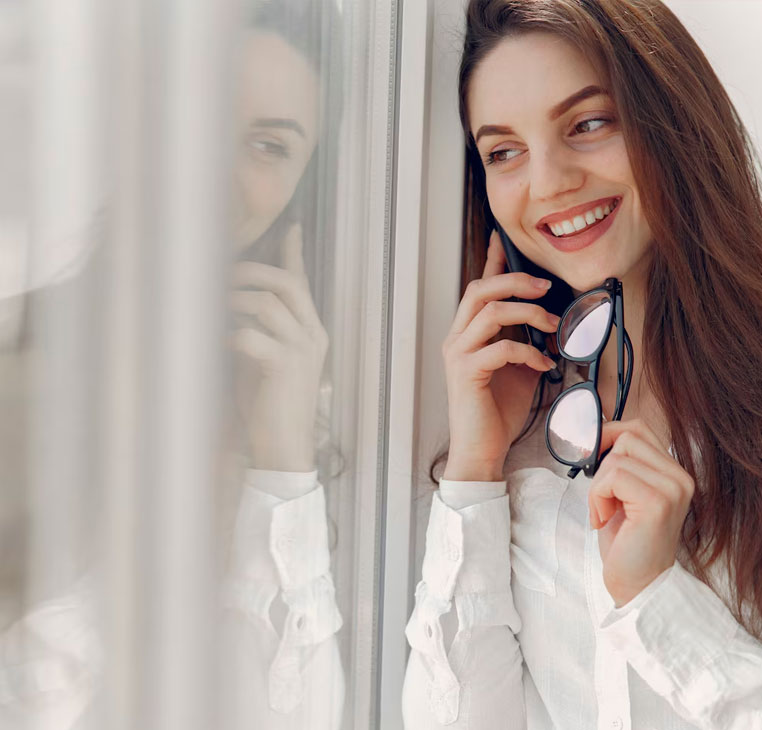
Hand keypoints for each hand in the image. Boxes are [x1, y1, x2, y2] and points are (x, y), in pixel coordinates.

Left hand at [230, 223, 327, 471]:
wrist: (285, 448)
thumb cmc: (271, 406)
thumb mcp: (267, 361)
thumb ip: (260, 331)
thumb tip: (232, 304)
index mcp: (312, 332)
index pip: (302, 284)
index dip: (294, 254)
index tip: (290, 228)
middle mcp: (312, 336)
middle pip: (287, 284)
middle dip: (253, 270)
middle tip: (225, 271)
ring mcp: (300, 350)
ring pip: (268, 303)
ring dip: (235, 299)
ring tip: (213, 306)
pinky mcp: (283, 367)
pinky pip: (251, 335)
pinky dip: (229, 332)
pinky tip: (218, 341)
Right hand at [442, 230, 557, 480]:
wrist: (481, 448)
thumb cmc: (497, 411)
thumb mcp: (519, 369)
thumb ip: (527, 342)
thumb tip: (552, 323)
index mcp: (466, 334)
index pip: (479, 288)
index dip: (492, 261)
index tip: (503, 239)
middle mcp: (456, 338)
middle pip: (481, 290)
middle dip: (516, 280)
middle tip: (546, 285)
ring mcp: (458, 354)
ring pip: (490, 312)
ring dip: (528, 312)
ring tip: (552, 324)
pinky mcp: (467, 372)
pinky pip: (501, 348)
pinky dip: (528, 351)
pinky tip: (542, 362)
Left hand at [589, 419, 693, 606]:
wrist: (638, 584)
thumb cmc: (626, 541)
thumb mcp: (622, 494)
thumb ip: (620, 464)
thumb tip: (594, 433)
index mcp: (673, 473)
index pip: (638, 429)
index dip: (608, 437)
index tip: (592, 461)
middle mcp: (680, 478)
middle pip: (626, 437)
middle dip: (601, 465)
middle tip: (601, 496)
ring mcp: (672, 489)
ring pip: (616, 458)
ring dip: (598, 487)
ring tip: (605, 513)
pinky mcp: (657, 502)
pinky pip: (613, 476)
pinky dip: (597, 496)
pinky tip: (604, 519)